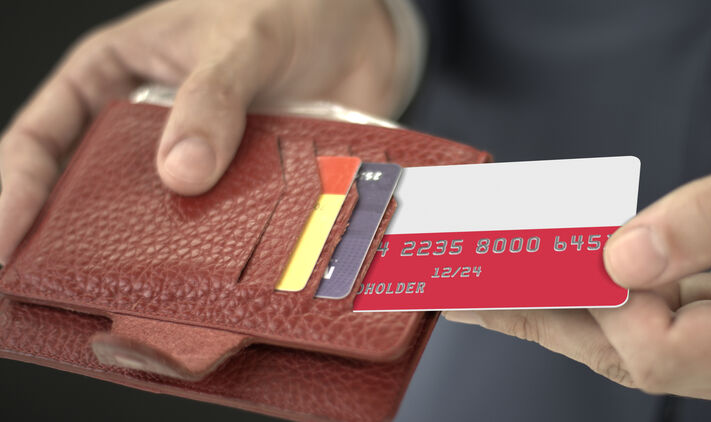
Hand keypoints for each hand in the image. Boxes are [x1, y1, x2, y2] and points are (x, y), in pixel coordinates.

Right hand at [0, 0, 395, 263]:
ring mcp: (199, 163)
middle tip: (63, 294)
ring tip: (146, 301)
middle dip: (75, 243)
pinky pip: (226, 229)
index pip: (42, 139)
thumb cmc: (286, 8)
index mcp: (114, 77)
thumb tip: (180, 173)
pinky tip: (224, 285)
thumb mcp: (239, 39)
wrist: (358, 28)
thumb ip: (211, 96)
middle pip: (93, 193)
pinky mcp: (245, 188)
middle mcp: (149, 129)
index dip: (14, 195)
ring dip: (159, 257)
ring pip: (161, 220)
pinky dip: (224, 256)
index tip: (4, 248)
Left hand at [446, 130, 710, 403]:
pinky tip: (551, 277)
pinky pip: (638, 311)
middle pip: (619, 349)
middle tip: (460, 294)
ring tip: (483, 288)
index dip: (597, 305)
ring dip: (550, 308)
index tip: (538, 262)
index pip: (656, 348)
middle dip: (535, 318)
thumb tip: (625, 256)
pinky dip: (588, 293)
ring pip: (623, 334)